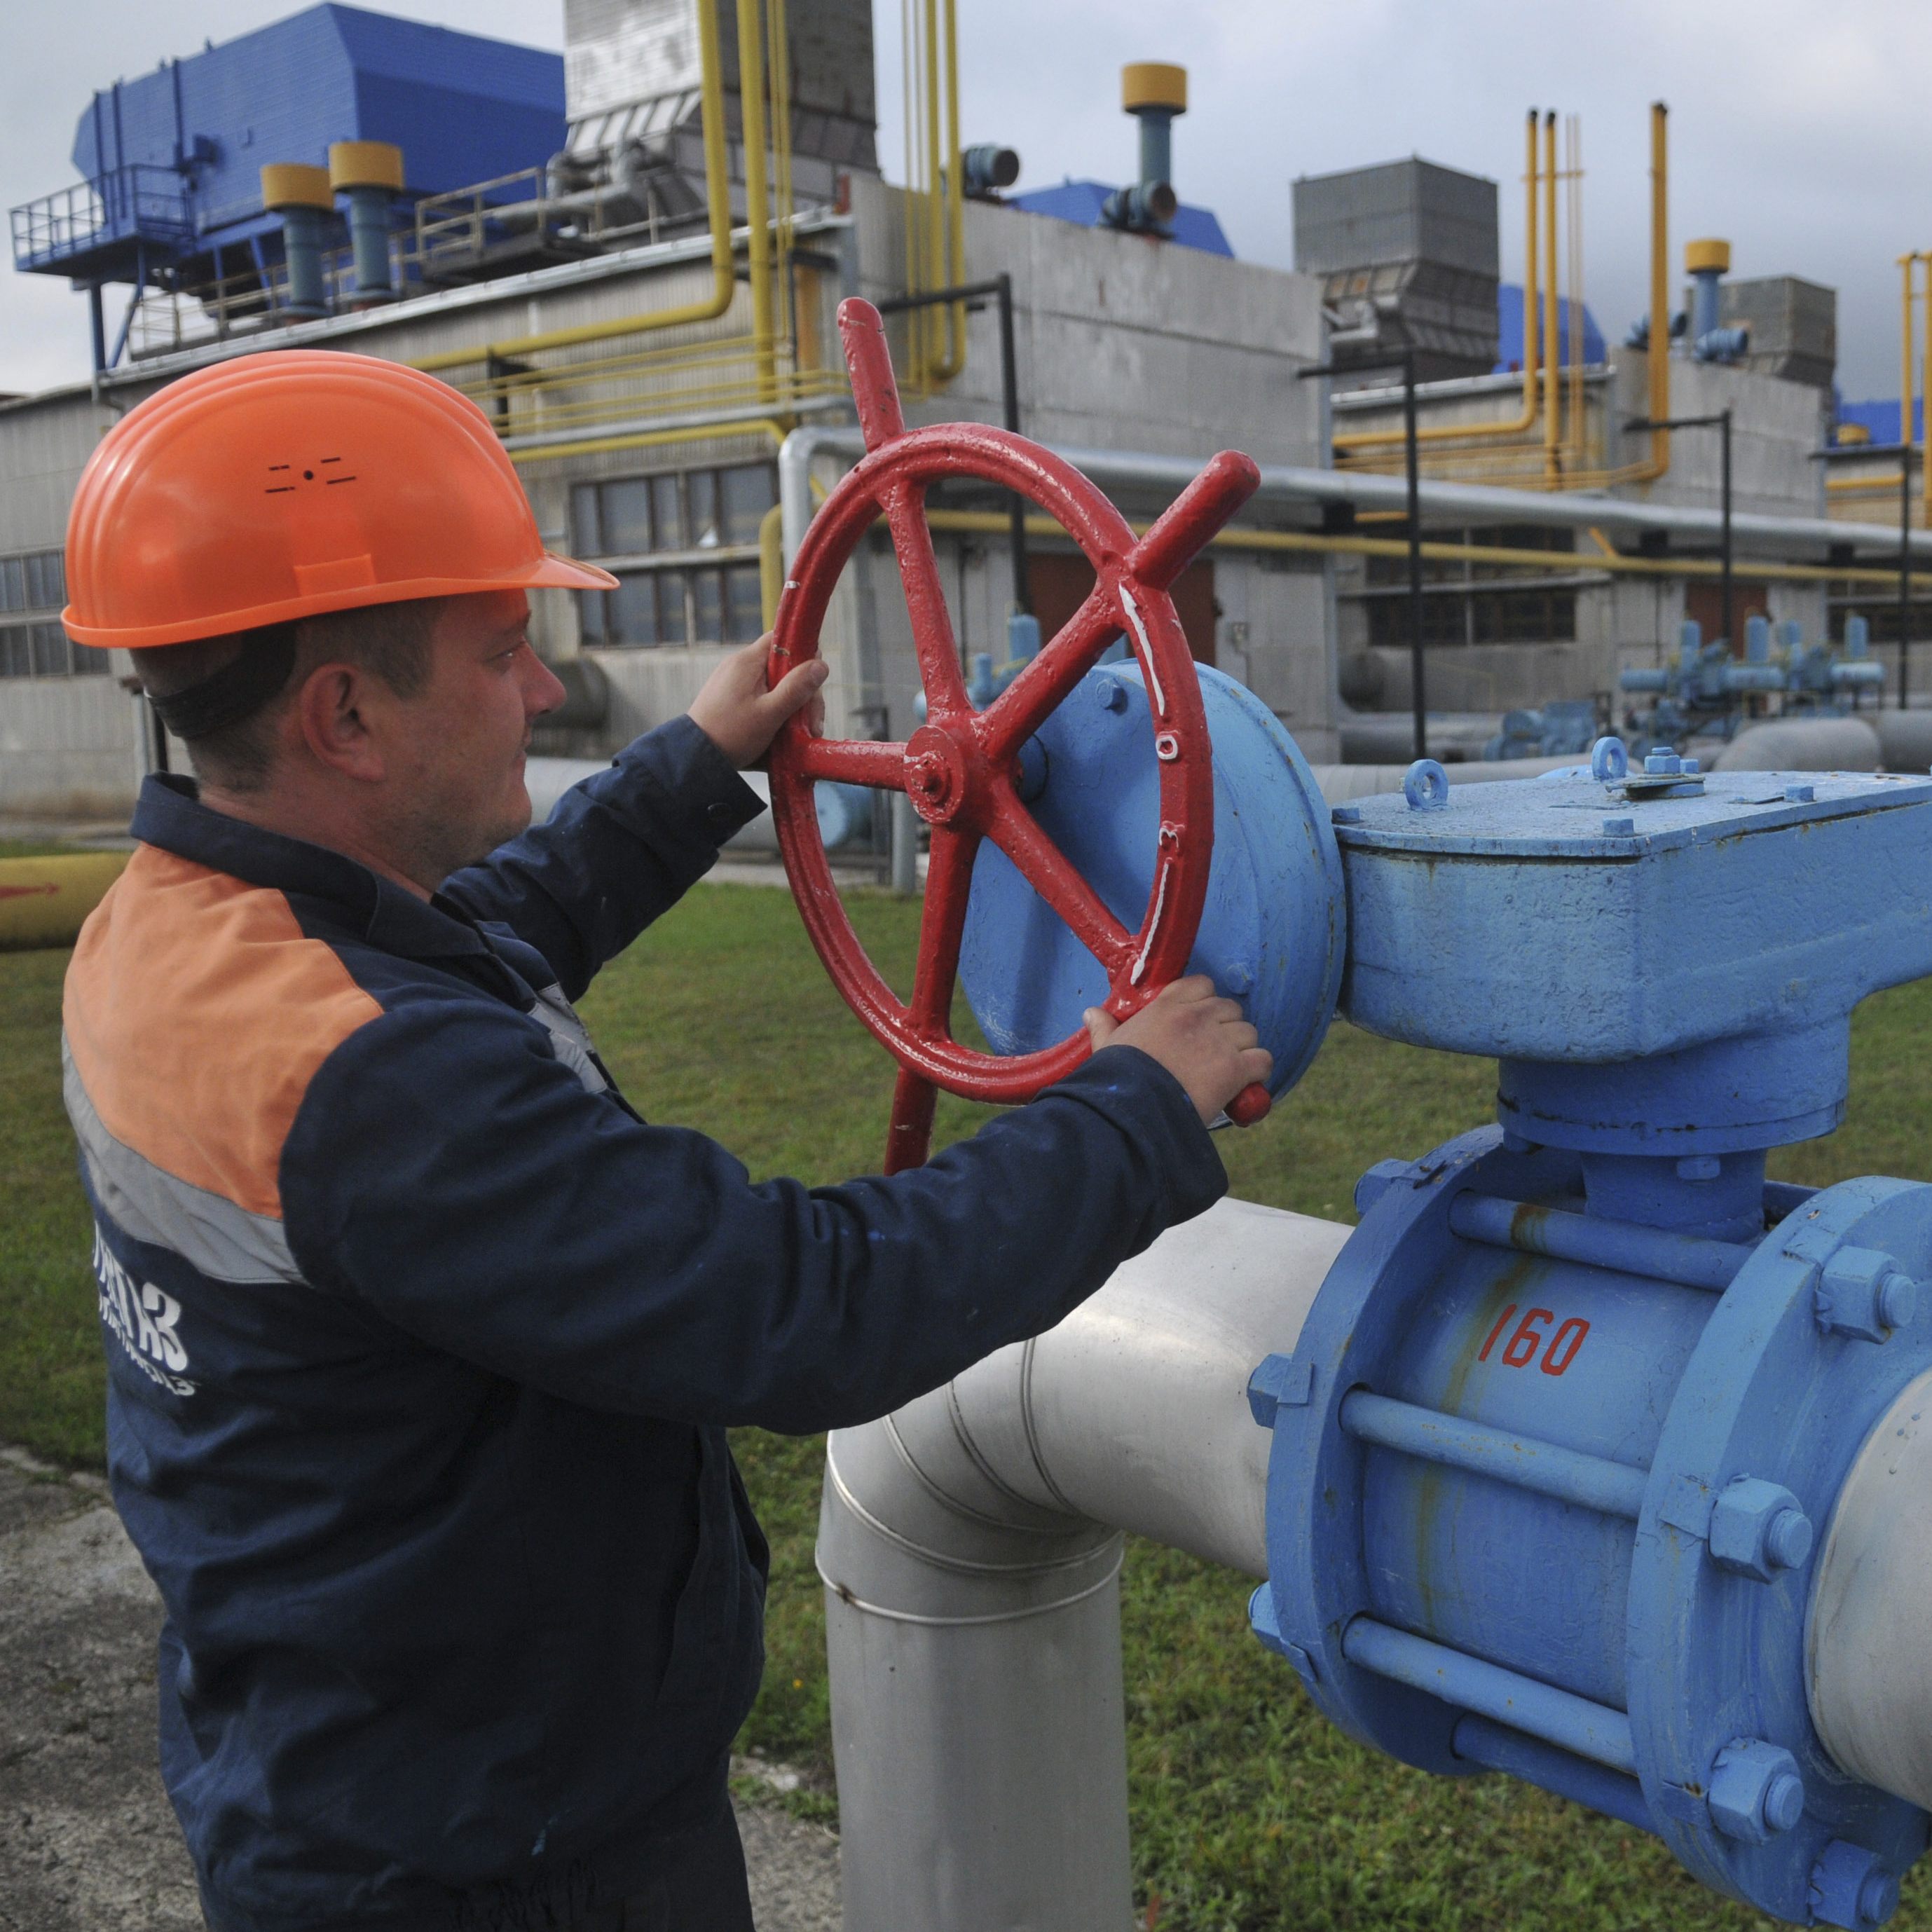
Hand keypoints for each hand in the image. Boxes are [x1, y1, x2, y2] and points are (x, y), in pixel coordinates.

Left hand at [687, 635, 827, 767]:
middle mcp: (740, 666)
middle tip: (812, 724)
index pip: (782, 638)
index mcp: (748, 662)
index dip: (803, 654)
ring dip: (792, 707)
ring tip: (800, 735)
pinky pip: (762, 697)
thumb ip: (796, 688)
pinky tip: (783, 734)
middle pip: (784, 667)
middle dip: (803, 693)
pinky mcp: (732, 699)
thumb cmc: (731, 735)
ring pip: (775, 685)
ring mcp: (735, 683)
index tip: (814, 682)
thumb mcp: (770, 714)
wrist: (694, 758)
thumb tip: (821, 665)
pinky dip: (776, 712)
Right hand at [1083, 976, 1271, 1125]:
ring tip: (1228, 1069)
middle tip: (1214, 1050)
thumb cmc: (1117, 1079)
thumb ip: (1104, 1027)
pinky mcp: (1235, 1068)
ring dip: (1243, 1049)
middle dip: (1226, 1027)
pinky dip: (1258, 1071)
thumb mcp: (1106, 1047)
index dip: (1205, 1001)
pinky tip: (1246, 1083)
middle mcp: (1197, 1017)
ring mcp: (1219, 1041)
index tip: (1198, 1020)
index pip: (1202, 984)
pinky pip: (1263, 1059)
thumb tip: (1091, 1013)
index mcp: (1167, 1006)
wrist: (1133, 1109)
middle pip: (1230, 1008)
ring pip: (1249, 1032)